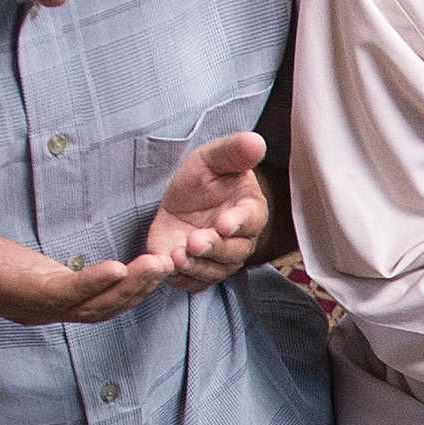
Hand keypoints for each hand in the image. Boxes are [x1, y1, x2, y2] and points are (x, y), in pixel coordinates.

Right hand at [0, 205, 171, 325]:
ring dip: (137, 290)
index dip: (89, 284)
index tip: (120, 266)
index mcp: (11, 294)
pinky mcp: (61, 297)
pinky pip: (102, 301)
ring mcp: (51, 307)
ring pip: (103, 308)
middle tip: (162, 262)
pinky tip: (153, 270)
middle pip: (91, 307)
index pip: (57, 294)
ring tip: (168, 264)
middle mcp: (37, 308)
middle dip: (129, 288)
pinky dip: (129, 288)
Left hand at [140, 130, 272, 285]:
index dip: (238, 223)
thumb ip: (234, 152)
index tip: (224, 224)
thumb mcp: (213, 158)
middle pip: (233, 252)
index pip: (250, 220)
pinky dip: (181, 279)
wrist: (183, 202)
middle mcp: (239, 241)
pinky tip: (166, 268)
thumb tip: (257, 141)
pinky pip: (194, 283)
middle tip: (194, 241)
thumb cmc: (204, 179)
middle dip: (213, 248)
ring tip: (176, 256)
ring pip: (214, 270)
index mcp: (249, 210)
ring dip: (196, 266)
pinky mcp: (197, 273)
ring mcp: (220, 261)